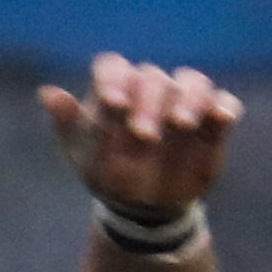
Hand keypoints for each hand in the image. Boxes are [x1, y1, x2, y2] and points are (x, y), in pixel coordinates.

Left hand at [41, 52, 241, 221]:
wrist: (140, 204)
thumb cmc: (105, 172)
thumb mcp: (81, 152)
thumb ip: (67, 121)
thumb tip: (46, 92)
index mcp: (115, 89)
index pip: (113, 67)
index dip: (113, 80)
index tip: (113, 103)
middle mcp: (150, 89)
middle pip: (152, 77)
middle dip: (147, 102)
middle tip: (143, 134)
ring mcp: (184, 101)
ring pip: (192, 82)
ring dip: (188, 98)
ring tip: (180, 124)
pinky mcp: (213, 119)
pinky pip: (224, 104)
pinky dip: (224, 108)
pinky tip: (221, 117)